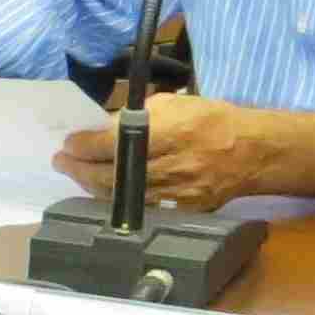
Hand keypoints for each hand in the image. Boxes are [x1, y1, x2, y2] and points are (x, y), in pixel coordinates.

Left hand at [55, 91, 267, 210]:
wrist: (253, 151)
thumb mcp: (173, 104)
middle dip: (78, 168)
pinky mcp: (182, 210)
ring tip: (78, 174)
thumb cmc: (211, 120)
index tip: (68, 143)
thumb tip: (103, 128)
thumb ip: (136, 116)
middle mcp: (170, 165)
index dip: (83, 145)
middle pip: (109, 174)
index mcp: (168, 132)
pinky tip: (105, 190)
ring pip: (121, 196)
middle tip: (62, 161)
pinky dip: (118, 199)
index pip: (111, 143)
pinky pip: (141, 208)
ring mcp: (176, 193)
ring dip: (92, 185)